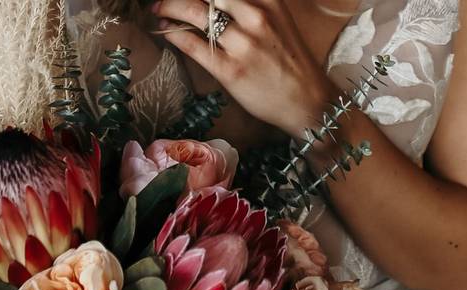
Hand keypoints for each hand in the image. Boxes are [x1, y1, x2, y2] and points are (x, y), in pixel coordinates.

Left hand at [154, 0, 336, 135]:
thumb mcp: (278, 20)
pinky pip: (192, 44)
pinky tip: (166, 30)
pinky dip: (174, 34)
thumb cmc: (290, 61)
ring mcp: (242, 44)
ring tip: (158, 9)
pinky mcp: (230, 70)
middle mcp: (256, 16)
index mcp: (269, 0)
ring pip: (194, 13)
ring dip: (169, 7)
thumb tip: (216, 3)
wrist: (308, 101)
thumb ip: (250, 7)